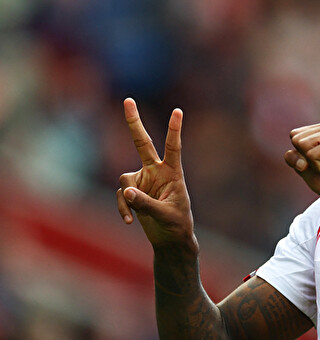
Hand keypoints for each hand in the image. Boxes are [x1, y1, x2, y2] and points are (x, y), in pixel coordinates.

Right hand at [116, 98, 196, 252]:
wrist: (170, 239)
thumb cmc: (177, 224)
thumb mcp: (166, 215)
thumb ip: (145, 203)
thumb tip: (126, 191)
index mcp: (173, 173)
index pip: (173, 148)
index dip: (174, 130)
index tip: (178, 111)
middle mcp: (156, 171)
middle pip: (142, 143)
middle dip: (134, 123)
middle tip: (128, 100)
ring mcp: (143, 180)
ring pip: (125, 180)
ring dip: (128, 198)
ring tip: (134, 215)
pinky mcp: (133, 191)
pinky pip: (122, 195)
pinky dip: (123, 207)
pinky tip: (129, 221)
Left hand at [284, 121, 319, 209]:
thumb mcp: (303, 166)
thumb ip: (292, 157)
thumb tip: (300, 160)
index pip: (294, 135)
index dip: (301, 154)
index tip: (319, 160)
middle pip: (296, 138)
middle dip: (306, 158)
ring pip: (302, 145)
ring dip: (312, 163)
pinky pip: (311, 155)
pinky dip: (318, 167)